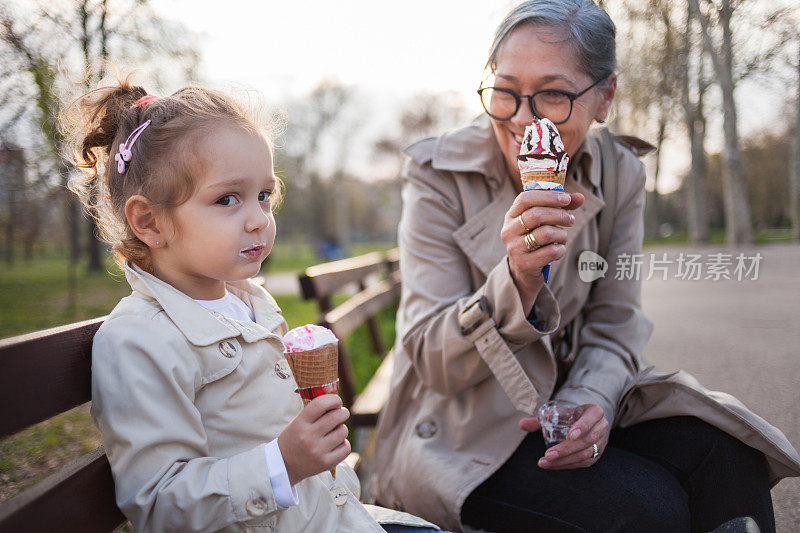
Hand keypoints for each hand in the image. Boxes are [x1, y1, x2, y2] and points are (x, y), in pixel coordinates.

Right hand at [278, 394, 349, 484]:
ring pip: (343, 431)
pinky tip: (335, 444)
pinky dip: (343, 444)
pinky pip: (346, 447)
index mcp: (300, 423)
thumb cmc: (295, 438)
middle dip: (342, 412)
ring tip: (333, 432)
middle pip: (337, 416)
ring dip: (341, 429)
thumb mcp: (298, 422)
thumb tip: (337, 401)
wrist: (285, 465)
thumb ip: (315, 412)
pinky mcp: (326, 463)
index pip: (321, 404)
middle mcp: (308, 437)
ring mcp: (317, 451)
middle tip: (340, 414)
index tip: (336, 401)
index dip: (333, 399)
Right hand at [501, 191, 584, 311]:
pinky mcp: (525, 264)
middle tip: (571, 219)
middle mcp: (509, 231)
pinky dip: (561, 249)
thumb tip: (580, 197)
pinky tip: (558, 251)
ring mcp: (515, 248)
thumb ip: (561, 207)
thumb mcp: (544, 222)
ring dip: (561, 234)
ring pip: (546, 233)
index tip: (566, 198)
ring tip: (562, 237)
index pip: (525, 199)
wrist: (525, 272)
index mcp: (511, 216)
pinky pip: (551, 251)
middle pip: (536, 215)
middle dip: (559, 215)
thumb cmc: (537, 241)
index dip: (547, 196)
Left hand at [518, 403, 608, 469]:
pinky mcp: (597, 455)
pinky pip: (583, 463)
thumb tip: (522, 424)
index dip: (583, 426)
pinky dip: (567, 465)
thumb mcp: (559, 413)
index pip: (593, 417)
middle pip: (587, 440)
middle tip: (548, 454)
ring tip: (545, 461)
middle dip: (566, 449)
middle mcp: (601, 427)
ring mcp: (601, 443)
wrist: (585, 423)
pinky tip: (552, 465)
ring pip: (585, 454)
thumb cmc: (571, 416)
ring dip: (564, 460)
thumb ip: (541, 419)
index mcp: (595, 411)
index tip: (571, 435)